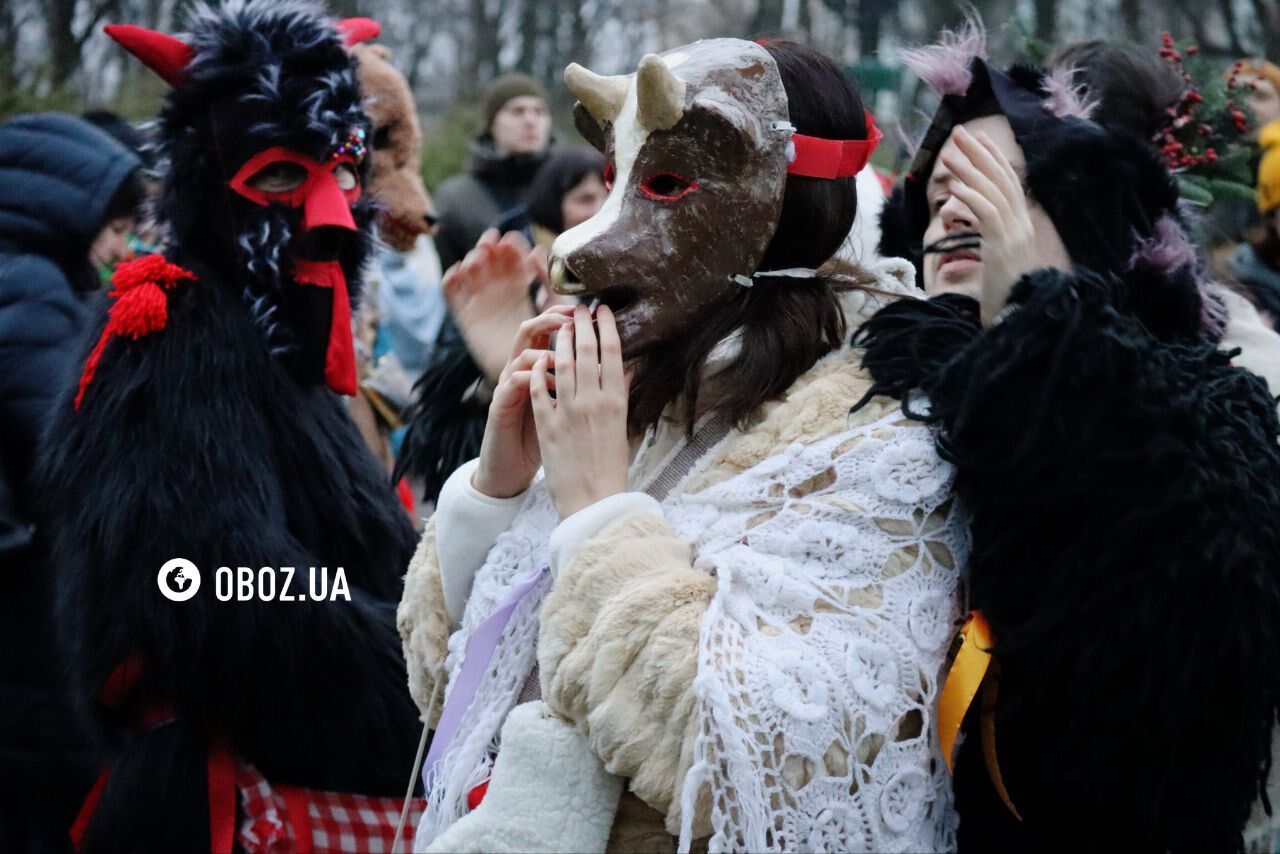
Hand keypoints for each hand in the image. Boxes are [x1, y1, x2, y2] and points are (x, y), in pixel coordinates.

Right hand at [445, 229, 547, 383]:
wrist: (526, 387)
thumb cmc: (546, 352)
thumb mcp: (552, 314)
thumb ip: (550, 287)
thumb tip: (540, 252)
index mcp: (519, 289)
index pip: (511, 259)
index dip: (510, 247)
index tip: (512, 238)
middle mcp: (498, 294)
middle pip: (489, 261)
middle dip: (489, 248)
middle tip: (492, 240)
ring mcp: (481, 304)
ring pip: (471, 274)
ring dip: (472, 260)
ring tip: (478, 256)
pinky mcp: (467, 320)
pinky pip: (453, 297)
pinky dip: (450, 282)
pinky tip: (456, 272)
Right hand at [472, 306, 572, 498]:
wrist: (511, 471)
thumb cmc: (543, 441)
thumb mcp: (567, 411)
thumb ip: (588, 388)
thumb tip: (622, 371)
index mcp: (538, 370)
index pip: (549, 332)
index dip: (567, 318)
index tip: (591, 311)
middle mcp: (520, 372)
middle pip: (530, 331)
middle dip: (553, 320)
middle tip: (574, 314)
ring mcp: (508, 388)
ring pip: (521, 354)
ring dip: (545, 351)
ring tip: (565, 353)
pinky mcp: (499, 407)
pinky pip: (512, 384)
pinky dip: (530, 378)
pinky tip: (548, 380)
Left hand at [530, 304, 630, 519]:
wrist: (593, 501)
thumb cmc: (611, 468)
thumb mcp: (623, 429)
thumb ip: (620, 397)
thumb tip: (625, 371)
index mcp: (616, 403)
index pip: (613, 354)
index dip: (607, 327)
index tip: (603, 309)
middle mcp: (593, 402)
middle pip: (588, 351)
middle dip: (582, 324)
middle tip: (579, 307)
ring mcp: (568, 412)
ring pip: (563, 363)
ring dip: (561, 340)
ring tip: (560, 324)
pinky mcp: (547, 425)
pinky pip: (539, 388)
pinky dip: (539, 370)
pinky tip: (539, 358)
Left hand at [940, 126, 1037, 324]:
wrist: (1017, 319)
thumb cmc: (1004, 295)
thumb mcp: (999, 259)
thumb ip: (994, 236)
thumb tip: (981, 221)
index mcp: (1022, 225)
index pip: (1009, 183)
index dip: (994, 159)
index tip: (978, 140)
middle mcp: (1022, 225)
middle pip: (1002, 180)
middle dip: (980, 154)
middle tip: (960, 133)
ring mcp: (1015, 234)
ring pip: (992, 192)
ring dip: (969, 170)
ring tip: (949, 154)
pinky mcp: (1003, 247)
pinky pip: (988, 215)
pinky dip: (971, 197)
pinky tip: (954, 187)